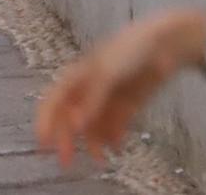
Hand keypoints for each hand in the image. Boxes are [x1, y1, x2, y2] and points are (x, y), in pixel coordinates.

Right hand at [35, 11, 191, 168]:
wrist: (162, 44)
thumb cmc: (127, 51)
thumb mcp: (105, 75)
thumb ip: (91, 101)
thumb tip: (76, 127)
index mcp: (76, 77)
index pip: (53, 103)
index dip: (45, 123)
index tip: (43, 145)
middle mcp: (88, 89)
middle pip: (71, 118)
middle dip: (67, 139)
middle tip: (66, 162)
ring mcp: (108, 97)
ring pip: (93, 125)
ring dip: (93, 142)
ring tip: (100, 161)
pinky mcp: (127, 103)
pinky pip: (115, 124)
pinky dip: (113, 137)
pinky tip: (116, 147)